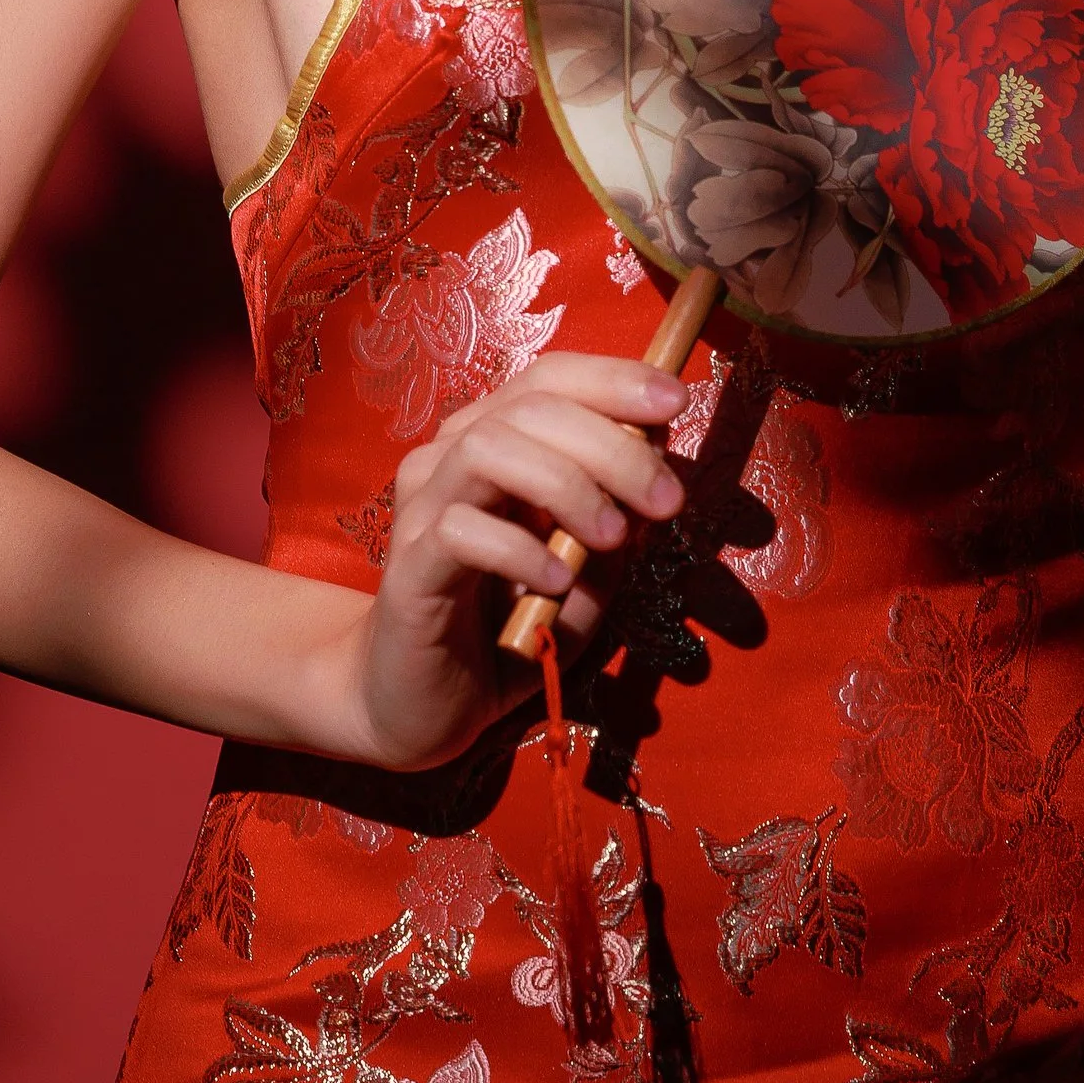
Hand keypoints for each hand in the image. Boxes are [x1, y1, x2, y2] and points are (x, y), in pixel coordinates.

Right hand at [349, 352, 687, 769]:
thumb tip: (658, 475)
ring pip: (489, 450)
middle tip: (665, 499)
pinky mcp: (407, 567)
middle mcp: (449, 459)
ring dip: (567, 484)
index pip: (549, 377)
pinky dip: (521, 550)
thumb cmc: (506, 630)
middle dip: (612, 444)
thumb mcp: (585, 574)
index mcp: (492, 442)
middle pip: (530, 407)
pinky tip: (558, 583)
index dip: (614, 379)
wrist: (419, 704)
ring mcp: (421, 509)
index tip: (676, 403)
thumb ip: (617, 524)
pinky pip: (459, 531)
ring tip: (612, 537)